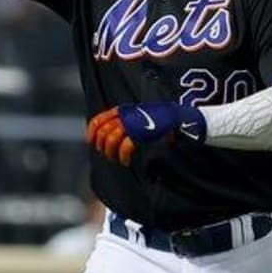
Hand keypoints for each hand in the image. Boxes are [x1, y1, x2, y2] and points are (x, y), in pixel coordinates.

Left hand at [87, 102, 205, 165]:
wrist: (179, 116)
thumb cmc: (160, 119)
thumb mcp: (139, 117)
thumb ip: (126, 123)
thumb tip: (110, 138)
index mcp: (123, 110)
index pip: (99, 120)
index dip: (92, 132)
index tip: (92, 142)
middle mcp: (126, 116)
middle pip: (103, 132)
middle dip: (101, 146)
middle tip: (108, 155)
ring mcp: (133, 123)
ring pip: (111, 140)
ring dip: (111, 154)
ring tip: (117, 160)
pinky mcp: (141, 132)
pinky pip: (126, 147)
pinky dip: (123, 156)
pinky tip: (126, 162)